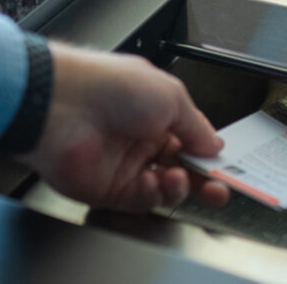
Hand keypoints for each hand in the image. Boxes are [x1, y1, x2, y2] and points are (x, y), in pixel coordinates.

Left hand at [18, 42, 229, 211]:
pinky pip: (140, 200)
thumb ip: (197, 126)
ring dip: (177, 186)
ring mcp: (124, 165)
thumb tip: (214, 144)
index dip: (208, 156)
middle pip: (181, 169)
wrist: (62, 105)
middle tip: (217, 189)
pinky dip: (152, 195)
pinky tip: (151, 182)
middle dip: (202, 181)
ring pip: (164, 189)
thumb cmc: (110, 86)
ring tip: (176, 177)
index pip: (191, 142)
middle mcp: (141, 140)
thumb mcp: (171, 96)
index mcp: (157, 113)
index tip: (224, 168)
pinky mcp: (106, 188)